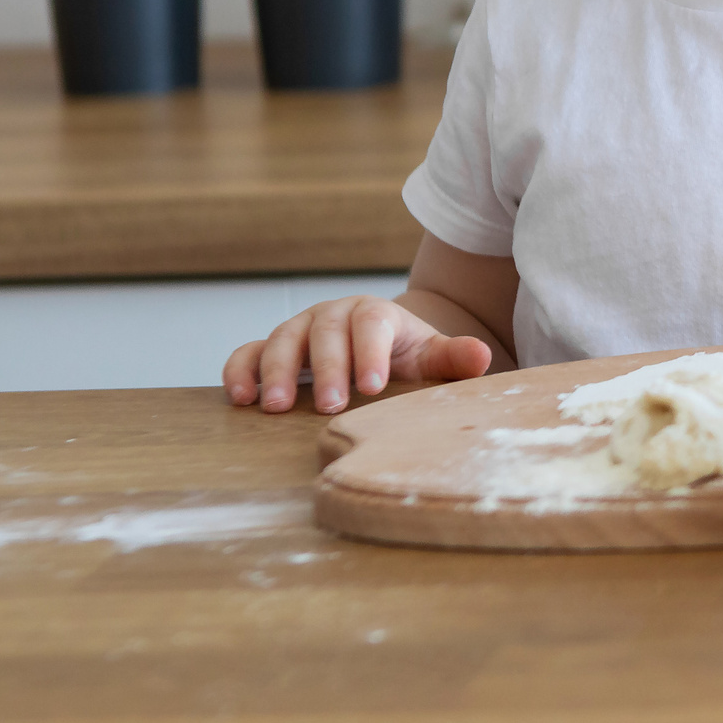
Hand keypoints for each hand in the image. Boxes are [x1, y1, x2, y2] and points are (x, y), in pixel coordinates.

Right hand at [223, 294, 493, 413]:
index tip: (373, 386)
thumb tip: (481, 357)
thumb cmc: (403, 357)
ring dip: (277, 372)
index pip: (371, 323)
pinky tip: (241, 399)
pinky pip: (249, 353)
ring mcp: (299, 331)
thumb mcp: (429, 357)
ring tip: (276, 408)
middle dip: (325, 368)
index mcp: (375, 314)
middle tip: (329, 406)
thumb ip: (452, 358)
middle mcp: (333, 316)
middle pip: (325, 331)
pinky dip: (241, 371)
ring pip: (282, 339)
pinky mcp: (271, 350)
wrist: (375, 349)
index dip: (370, 351)